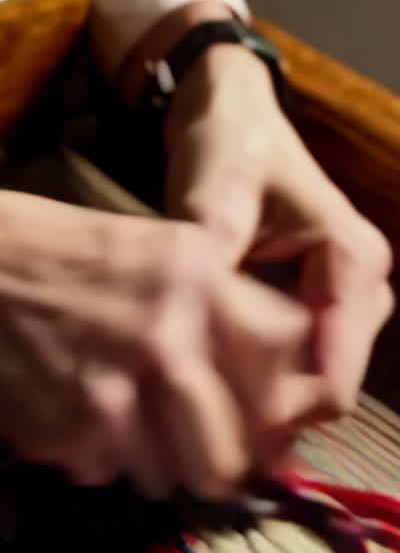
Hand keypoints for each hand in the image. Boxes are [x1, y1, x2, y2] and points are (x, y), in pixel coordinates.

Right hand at [0, 179, 321, 497]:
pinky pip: (110, 475)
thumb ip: (205, 307)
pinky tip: (68, 430)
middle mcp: (174, 333)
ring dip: (156, 472)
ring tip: (123, 444)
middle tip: (198, 467)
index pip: (284, 362)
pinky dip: (95, 466)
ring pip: (178, 474)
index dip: (273, 405)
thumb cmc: (35, 250)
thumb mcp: (143, 251)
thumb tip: (252, 388)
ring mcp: (124, 386)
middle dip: (219, 465)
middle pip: (239, 443)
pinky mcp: (73, 429)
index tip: (255, 423)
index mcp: (201, 276)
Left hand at [163, 43, 393, 421]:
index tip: (213, 436)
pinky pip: (296, 371)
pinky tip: (204, 391)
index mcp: (352, 260)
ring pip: (309, 388)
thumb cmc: (226, 146)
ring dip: (258, 409)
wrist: (230, 116)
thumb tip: (202, 314)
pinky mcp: (320, 312)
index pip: (333, 376)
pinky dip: (256, 387)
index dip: (276, 419)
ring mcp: (344, 305)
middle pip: (323, 392)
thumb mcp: (215, 193)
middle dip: (264, 420)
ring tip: (191, 414)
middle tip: (192, 432)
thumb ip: (216, 255)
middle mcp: (363, 289)